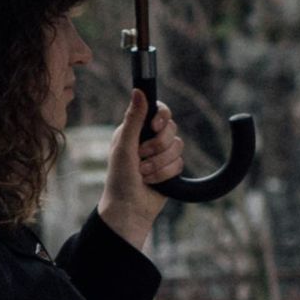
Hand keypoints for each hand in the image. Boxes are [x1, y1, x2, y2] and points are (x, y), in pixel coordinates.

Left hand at [97, 89, 183, 251]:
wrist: (128, 209)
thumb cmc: (119, 179)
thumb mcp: (124, 147)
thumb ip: (133, 119)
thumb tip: (139, 90)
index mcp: (135, 129)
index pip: (158, 110)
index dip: (161, 117)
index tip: (155, 127)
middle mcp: (148, 139)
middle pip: (171, 128)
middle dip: (157, 146)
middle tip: (141, 157)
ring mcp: (160, 154)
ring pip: (177, 147)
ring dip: (159, 163)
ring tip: (143, 173)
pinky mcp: (170, 169)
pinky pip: (180, 163)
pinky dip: (165, 174)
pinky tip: (152, 182)